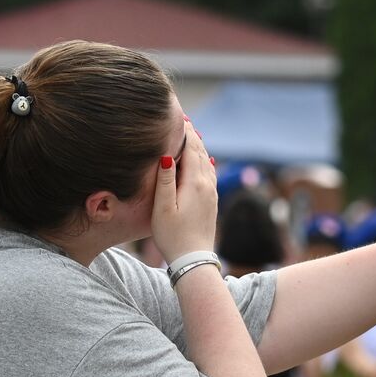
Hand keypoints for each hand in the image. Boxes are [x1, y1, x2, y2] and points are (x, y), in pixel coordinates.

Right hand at [151, 121, 216, 262]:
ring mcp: (212, 194)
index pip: (191, 148)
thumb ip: (165, 180)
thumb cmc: (173, 236)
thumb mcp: (163, 208)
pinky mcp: (212, 203)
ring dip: (198, 148)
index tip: (178, 115)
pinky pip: (209, 175)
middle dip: (192, 136)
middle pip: (201, 153)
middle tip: (183, 119)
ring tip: (190, 134)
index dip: (184, 131)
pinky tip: (202, 160)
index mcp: (195, 183)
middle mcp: (208, 185)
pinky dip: (203, 161)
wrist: (194, 260)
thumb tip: (168, 154)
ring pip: (206, 163)